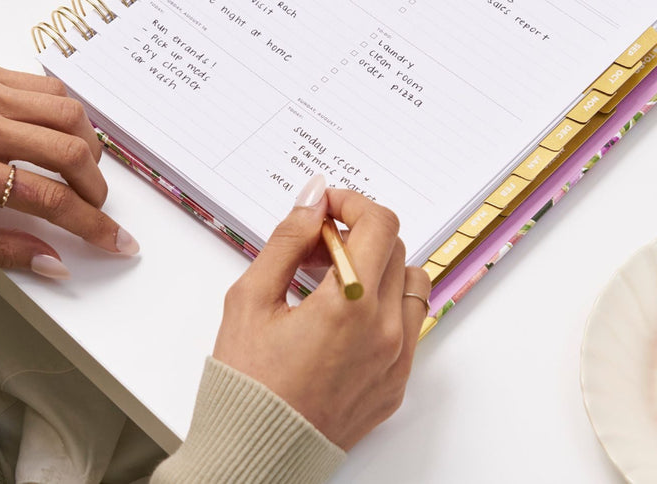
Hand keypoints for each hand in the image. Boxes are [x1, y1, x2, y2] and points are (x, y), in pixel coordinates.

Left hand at [0, 62, 138, 276]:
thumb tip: (53, 263)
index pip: (48, 200)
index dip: (92, 225)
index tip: (118, 242)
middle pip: (69, 154)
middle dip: (95, 189)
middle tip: (92, 206)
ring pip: (70, 115)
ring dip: (87, 148)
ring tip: (77, 170)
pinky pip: (51, 89)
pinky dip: (67, 116)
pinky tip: (56, 135)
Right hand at [213, 176, 430, 449]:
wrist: (254, 458)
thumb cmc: (247, 384)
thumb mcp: (251, 298)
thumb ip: (287, 240)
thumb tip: (313, 199)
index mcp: (351, 303)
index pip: (379, 223)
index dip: (352, 204)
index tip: (326, 209)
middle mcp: (385, 330)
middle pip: (394, 248)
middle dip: (356, 235)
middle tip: (315, 249)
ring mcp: (397, 359)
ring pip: (409, 283)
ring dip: (378, 268)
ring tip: (333, 284)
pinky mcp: (397, 382)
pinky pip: (408, 325)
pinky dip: (384, 306)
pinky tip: (344, 319)